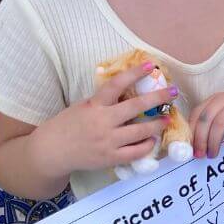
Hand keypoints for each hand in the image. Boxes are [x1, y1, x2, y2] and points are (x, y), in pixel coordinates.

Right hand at [33, 63, 173, 176]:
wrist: (51, 151)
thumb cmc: (67, 125)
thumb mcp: (83, 106)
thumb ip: (103, 100)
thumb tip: (127, 90)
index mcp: (95, 105)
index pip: (117, 84)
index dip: (135, 73)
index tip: (151, 65)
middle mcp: (103, 122)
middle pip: (136, 107)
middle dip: (158, 98)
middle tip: (172, 92)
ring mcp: (108, 141)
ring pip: (140, 131)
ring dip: (157, 124)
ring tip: (166, 118)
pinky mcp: (110, 158)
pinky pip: (135, 152)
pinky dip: (146, 145)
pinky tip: (152, 140)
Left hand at [190, 92, 223, 157]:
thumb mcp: (221, 124)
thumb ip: (207, 130)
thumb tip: (192, 148)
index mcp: (214, 99)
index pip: (197, 113)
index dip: (192, 132)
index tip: (191, 148)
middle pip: (206, 118)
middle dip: (201, 138)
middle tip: (201, 154)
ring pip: (220, 122)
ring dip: (214, 141)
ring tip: (213, 154)